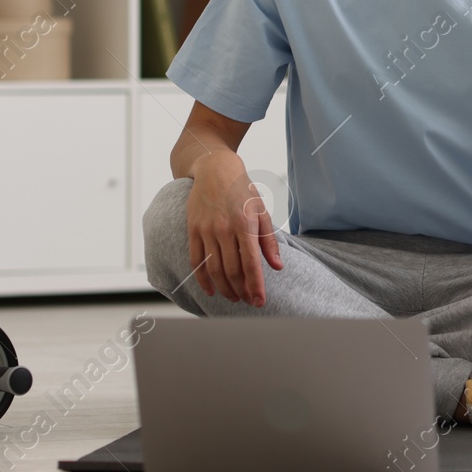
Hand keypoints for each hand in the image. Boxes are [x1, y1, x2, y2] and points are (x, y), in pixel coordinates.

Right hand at [184, 155, 283, 305]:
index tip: (260, 301)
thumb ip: (269, 241)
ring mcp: (206, 231)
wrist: (215, 170)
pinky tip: (211, 290)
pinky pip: (196, 261)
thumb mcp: (261, 211)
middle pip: (232, 270)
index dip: (255, 286)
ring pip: (214, 269)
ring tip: (234, 298)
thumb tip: (277, 266)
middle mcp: (224, 229)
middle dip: (241, 291)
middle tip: (248, 302)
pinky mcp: (193, 231)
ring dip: (224, 289)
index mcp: (244, 224)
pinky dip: (202, 279)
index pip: (251, 263)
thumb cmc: (242, 191)